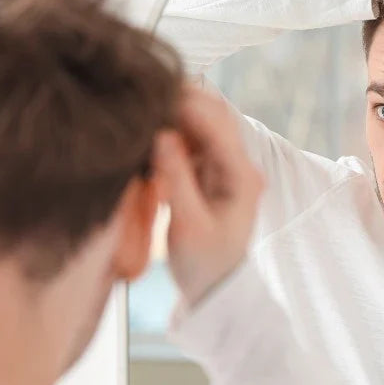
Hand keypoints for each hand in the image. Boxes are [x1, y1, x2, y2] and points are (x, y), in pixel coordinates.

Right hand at [153, 88, 264, 306]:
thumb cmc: (204, 263)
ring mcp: (223, 166)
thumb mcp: (188, 224)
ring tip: (141, 113)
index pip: (217, 123)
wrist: (213, 289)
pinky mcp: (207, 172)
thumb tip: (161, 134)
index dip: (186, 103)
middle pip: (211, 115)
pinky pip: (189, 140)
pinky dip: (170, 133)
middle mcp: (238, 164)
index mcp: (242, 175)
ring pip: (199, 124)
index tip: (151, 96)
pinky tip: (148, 134)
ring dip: (173, 116)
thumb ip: (176, 178)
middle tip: (141, 98)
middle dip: (179, 102)